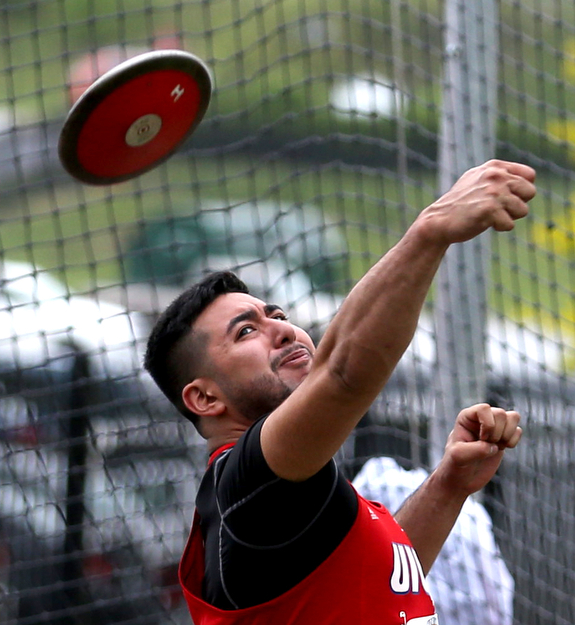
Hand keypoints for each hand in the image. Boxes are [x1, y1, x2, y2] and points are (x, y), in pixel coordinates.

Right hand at [419, 159, 535, 245]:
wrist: (438, 221)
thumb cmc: (459, 204)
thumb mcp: (477, 179)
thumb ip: (500, 175)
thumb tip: (529, 176)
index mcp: (494, 166)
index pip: (529, 176)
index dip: (521, 191)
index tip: (504, 197)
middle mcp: (496, 175)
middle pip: (530, 192)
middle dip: (516, 205)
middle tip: (495, 208)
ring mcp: (493, 192)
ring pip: (523, 210)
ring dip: (507, 218)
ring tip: (487, 215)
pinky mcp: (490, 209)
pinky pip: (509, 224)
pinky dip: (498, 228)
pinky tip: (482, 223)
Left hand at [436, 403, 521, 495]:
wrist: (462, 479)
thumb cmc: (455, 464)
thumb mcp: (459, 457)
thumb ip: (475, 450)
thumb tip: (494, 447)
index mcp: (467, 417)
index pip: (484, 408)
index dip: (488, 424)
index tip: (481, 439)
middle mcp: (481, 418)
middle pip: (500, 413)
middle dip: (497, 432)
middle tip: (487, 445)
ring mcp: (494, 427)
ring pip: (513, 417)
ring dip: (508, 434)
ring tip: (496, 445)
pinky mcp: (503, 437)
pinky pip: (518, 430)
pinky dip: (514, 440)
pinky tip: (502, 448)